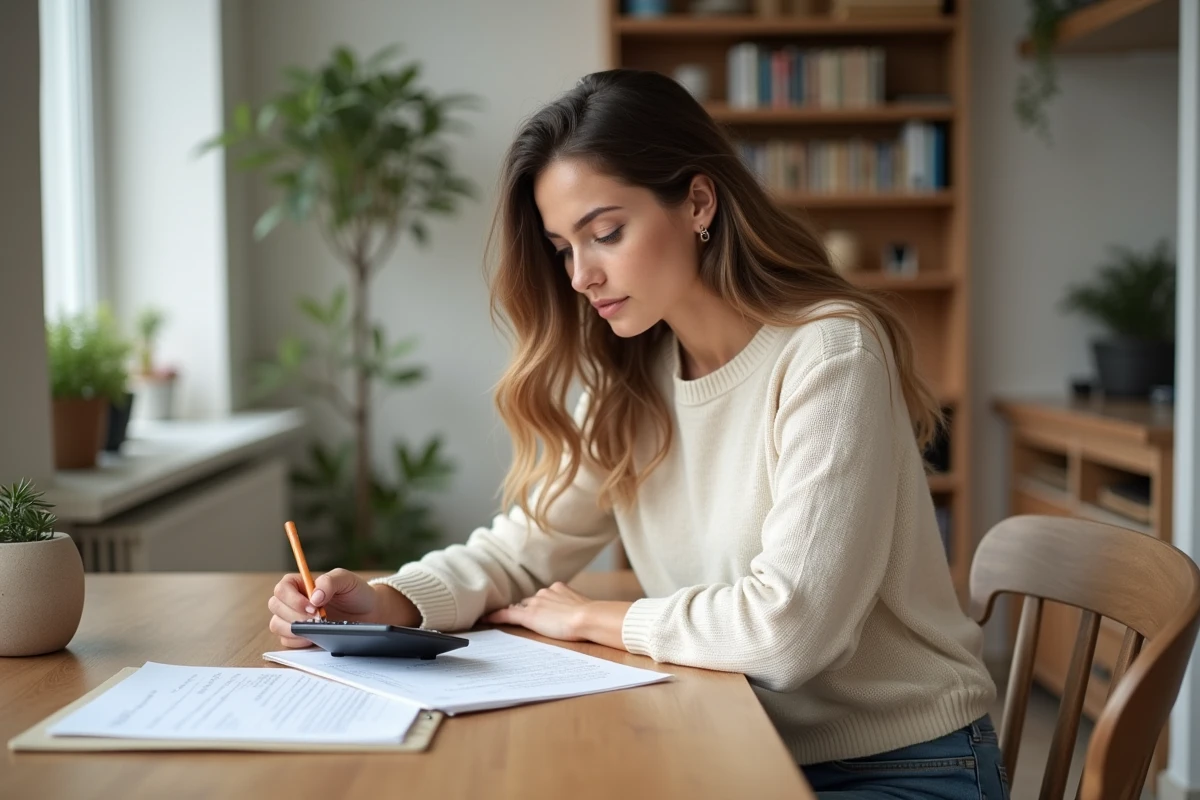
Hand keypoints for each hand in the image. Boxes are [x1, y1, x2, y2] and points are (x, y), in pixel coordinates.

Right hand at [267, 568, 418, 647]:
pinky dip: (297, 641)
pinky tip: (312, 638)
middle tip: (317, 619)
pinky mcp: (298, 636)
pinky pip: (286, 641)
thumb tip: (314, 597)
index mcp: (301, 584)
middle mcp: (293, 601)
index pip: (282, 588)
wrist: (369, 612)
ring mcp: (294, 619)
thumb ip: (330, 581)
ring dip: (293, 629)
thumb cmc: (356, 592)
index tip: (312, 606)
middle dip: (294, 614)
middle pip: (275, 606)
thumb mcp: (347, 580)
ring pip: (277, 625)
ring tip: (315, 629)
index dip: (292, 598)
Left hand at [483, 582, 630, 649]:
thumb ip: (577, 607)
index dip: (541, 604)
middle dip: (528, 609)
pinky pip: (507, 614)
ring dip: (517, 614)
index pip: (545, 596)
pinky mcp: (529, 615)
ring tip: (505, 621)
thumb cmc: (592, 616)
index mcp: (559, 588)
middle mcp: (545, 592)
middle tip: (526, 621)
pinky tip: (486, 619)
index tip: (541, 610)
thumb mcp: (586, 607)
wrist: (588, 617)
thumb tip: (580, 613)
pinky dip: (496, 616)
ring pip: (520, 607)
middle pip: (530, 601)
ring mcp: (536, 602)